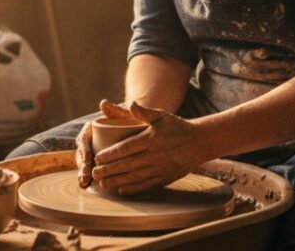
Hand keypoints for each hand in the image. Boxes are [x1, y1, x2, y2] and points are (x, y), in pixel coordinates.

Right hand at [75, 99, 134, 188]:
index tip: (89, 158)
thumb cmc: (128, 121)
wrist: (135, 128)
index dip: (84, 150)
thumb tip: (103, 103)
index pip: (83, 139)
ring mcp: (92, 152)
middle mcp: (89, 141)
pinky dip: (87, 178)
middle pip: (82, 154)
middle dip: (82, 166)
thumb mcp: (123, 115)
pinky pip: (90, 170)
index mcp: (90, 129)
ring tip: (85, 183)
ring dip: (82, 174)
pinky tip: (87, 187)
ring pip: (84, 164)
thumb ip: (114, 109)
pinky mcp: (97, 162)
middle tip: (86, 175)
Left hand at [91, 101, 206, 195]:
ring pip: (135, 177)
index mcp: (151, 139)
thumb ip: (144, 111)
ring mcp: (161, 168)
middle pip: (127, 165)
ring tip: (103, 183)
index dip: (110, 154)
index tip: (97, 157)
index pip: (125, 148)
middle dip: (108, 170)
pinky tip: (122, 190)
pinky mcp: (166, 178)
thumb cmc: (176, 127)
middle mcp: (155, 155)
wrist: (199, 142)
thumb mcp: (161, 115)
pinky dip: (134, 189)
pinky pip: (147, 186)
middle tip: (94, 173)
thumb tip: (131, 103)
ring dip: (117, 181)